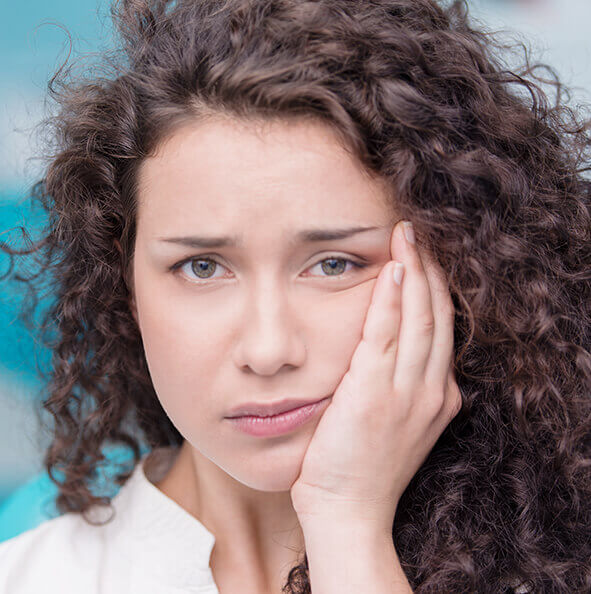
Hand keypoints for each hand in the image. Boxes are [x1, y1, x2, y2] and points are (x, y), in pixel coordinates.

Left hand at [290, 219, 461, 530]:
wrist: (348, 511)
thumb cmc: (362, 467)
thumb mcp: (394, 422)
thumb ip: (398, 385)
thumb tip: (385, 351)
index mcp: (438, 396)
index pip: (443, 328)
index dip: (436, 289)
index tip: (425, 258)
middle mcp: (432, 390)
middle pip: (437, 315)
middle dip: (430, 269)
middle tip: (418, 233)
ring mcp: (408, 391)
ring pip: (419, 317)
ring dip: (414, 271)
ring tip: (406, 236)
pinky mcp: (376, 392)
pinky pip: (386, 333)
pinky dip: (391, 298)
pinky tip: (392, 269)